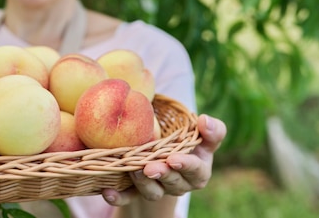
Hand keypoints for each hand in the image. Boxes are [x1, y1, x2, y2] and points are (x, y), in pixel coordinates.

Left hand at [101, 114, 226, 205]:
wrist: (165, 151)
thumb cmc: (186, 140)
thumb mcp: (202, 135)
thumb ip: (211, 129)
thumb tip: (204, 120)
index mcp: (197, 171)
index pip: (196, 171)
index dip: (186, 165)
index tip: (174, 158)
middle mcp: (178, 183)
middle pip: (172, 183)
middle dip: (161, 175)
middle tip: (150, 167)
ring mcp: (157, 189)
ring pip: (152, 192)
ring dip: (142, 183)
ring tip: (132, 169)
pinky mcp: (137, 192)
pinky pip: (128, 197)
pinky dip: (118, 197)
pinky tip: (107, 192)